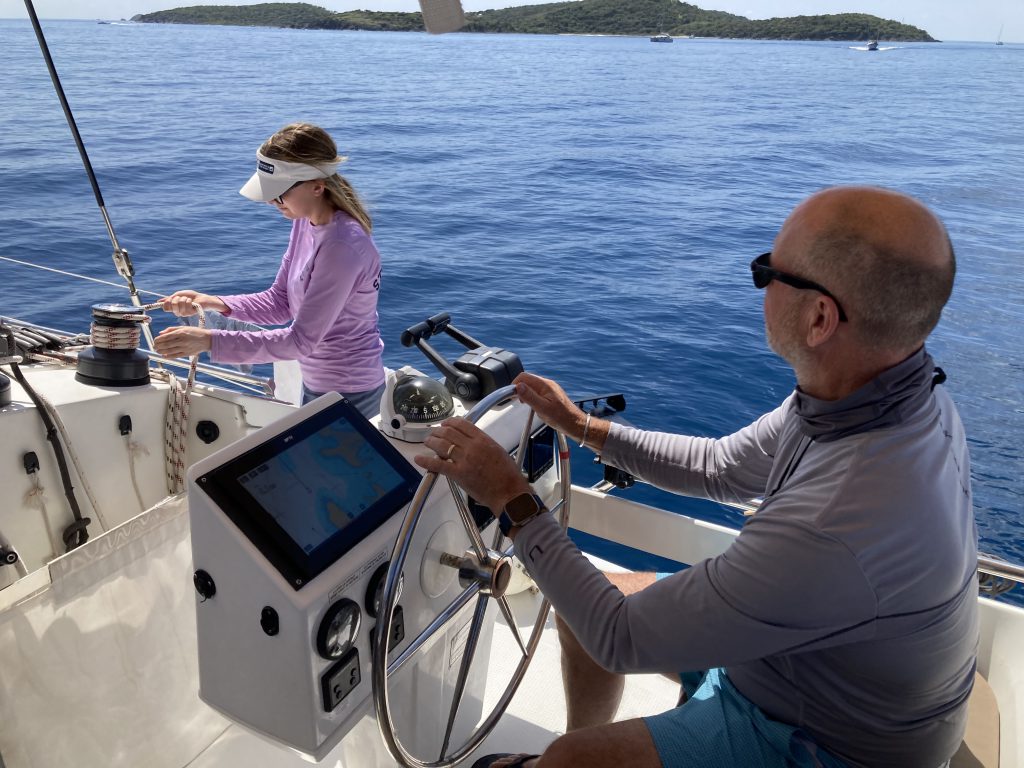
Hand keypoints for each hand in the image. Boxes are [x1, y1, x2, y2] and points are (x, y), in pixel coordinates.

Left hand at [154, 326, 212, 357]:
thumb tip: (160, 333)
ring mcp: (184, 347)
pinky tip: (164, 356)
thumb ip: (171, 329)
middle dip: (158, 346)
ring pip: (169, 351)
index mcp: (180, 332)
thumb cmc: (195, 332)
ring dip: (161, 351)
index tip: (154, 341)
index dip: (158, 340)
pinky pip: (176, 355)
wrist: (207, 340)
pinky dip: (169, 356)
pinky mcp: (187, 353)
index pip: (165, 337)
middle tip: (154, 346)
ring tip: (158, 351)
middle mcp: (182, 340)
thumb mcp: (184, 327)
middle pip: (166, 344)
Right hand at [158, 290, 226, 316]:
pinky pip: (186, 305)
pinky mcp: (189, 313)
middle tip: (182, 298)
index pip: (165, 308)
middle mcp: (178, 312)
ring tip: (188, 299)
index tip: (170, 299)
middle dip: (177, 298)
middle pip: (172, 305)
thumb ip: (169, 298)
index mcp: (174, 308)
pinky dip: (189, 301)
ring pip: (179, 304)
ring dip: (184, 299)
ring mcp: (183, 313)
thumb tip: (158, 301)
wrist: (201, 298)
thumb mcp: (178, 295)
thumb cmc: (191, 296)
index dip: (167, 302)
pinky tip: (192, 302)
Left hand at [414, 417, 531, 514]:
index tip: (445, 424)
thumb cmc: (508, 474)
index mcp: (483, 439)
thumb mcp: (498, 451)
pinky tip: (419, 459)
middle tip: (433, 433)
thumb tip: (470, 440)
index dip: (450, 422)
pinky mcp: (459, 474)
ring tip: (427, 441)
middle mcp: (472, 446)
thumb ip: (483, 443)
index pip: (462, 424)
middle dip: (438, 431)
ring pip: (442, 445)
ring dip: (431, 441)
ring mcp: (464, 460)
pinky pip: (438, 464)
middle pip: (449, 432)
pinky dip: (426, 461)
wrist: (509, 493)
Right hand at [514, 372, 586, 441]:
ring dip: (525, 394)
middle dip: (519, 389)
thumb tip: (518, 386)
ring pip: (531, 387)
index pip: (524, 377)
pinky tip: (533, 406)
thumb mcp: (543, 408)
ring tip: (525, 405)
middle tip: (517, 402)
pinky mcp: (550, 395)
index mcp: (545, 385)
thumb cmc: (562, 418)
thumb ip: (530, 397)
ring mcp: (549, 389)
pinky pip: (537, 392)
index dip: (515, 384)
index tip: (511, 395)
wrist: (575, 424)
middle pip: (527, 380)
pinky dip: (531, 397)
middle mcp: (547, 384)